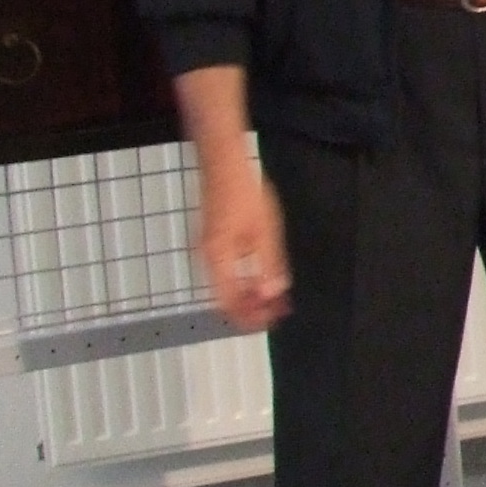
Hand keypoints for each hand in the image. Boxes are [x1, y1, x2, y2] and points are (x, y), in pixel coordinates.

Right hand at [194, 159, 290, 331]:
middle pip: (225, 297)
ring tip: (274, 298)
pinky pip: (225, 272)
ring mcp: (208, 251)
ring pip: (225, 286)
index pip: (229, 303)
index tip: (271, 320)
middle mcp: (208, 259)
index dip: (249, 317)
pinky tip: (261, 278)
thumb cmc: (246, 196)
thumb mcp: (266, 233)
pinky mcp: (213, 243)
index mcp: (218, 259)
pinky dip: (243, 281)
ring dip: (249, 295)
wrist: (225, 167)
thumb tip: (273, 294)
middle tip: (278, 310)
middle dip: (252, 308)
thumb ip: (269, 265)